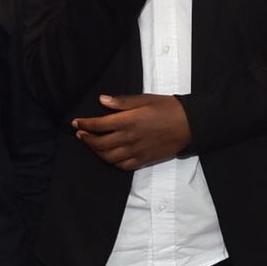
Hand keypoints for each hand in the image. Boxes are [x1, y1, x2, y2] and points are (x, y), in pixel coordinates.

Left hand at [73, 93, 190, 169]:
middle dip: (86, 139)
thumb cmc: (169, 108)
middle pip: (100, 143)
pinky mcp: (143, 160)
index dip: (85, 124)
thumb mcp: (146, 99)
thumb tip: (102, 100)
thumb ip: (122, 102)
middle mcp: (129, 138)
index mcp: (128, 121)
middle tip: (80, 134)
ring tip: (91, 145)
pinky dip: (111, 162)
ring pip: (108, 157)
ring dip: (96, 151)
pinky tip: (108, 156)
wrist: (190, 125)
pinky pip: (122, 166)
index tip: (76, 123)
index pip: (99, 125)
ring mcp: (136, 151)